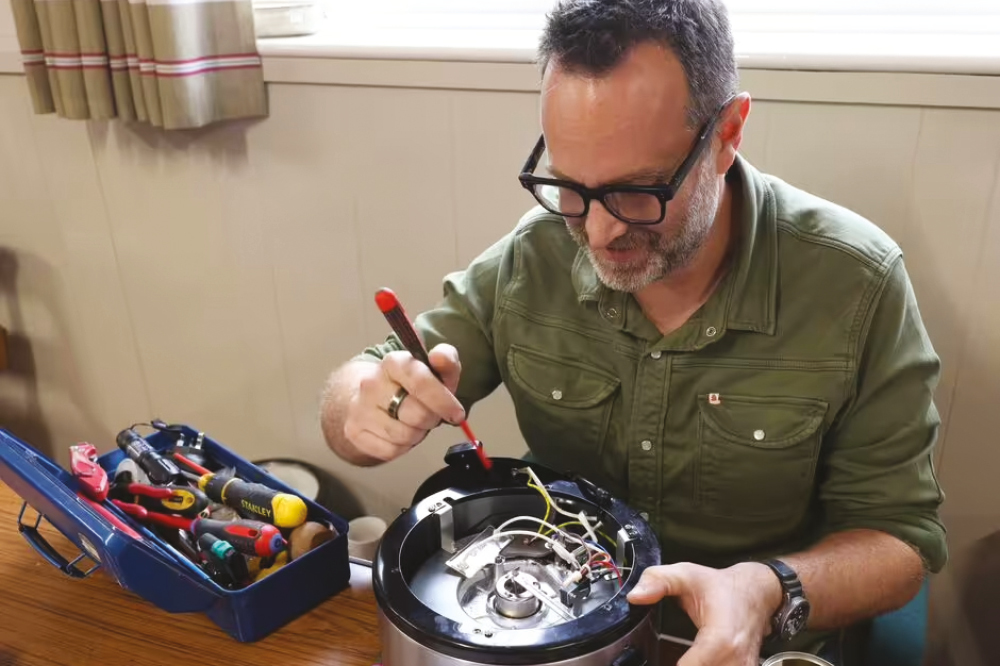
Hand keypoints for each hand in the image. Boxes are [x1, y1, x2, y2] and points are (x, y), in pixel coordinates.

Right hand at [343, 344, 465, 462]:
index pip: (421, 382)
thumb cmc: (406, 383)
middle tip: (430, 414)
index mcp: (393, 362)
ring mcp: (360, 409)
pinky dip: (402, 446)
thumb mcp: (432, 368)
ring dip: (417, 433)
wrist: (367, 395)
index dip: (444, 401)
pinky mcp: (355, 432)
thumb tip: (439, 356)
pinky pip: (391, 451)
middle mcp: (371, 384)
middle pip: (417, 414)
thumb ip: (445, 360)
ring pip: (405, 435)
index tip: (456, 412)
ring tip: (413, 421)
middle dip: (431, 418)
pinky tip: (400, 432)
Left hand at [627, 562, 782, 665]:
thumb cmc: (722, 587)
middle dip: (681, 664)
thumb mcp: (686, 574)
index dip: (670, 665)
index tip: (655, 658)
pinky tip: (694, 660)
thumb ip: (657, 581)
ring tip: (680, 656)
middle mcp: (736, 661)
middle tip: (665, 655)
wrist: (757, 592)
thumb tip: (635, 597)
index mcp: (721, 640)